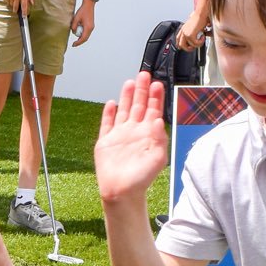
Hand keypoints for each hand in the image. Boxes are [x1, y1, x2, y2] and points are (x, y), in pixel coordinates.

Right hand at [1, 0, 34, 15]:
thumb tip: (32, 3)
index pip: (24, 5)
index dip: (24, 11)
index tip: (24, 16)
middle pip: (16, 7)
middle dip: (16, 10)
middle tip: (17, 10)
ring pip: (12, 5)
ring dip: (13, 4)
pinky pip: (8, 2)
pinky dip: (10, 1)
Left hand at [70, 0, 94, 46]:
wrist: (89, 5)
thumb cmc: (83, 10)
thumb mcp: (76, 18)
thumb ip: (74, 26)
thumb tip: (73, 32)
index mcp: (88, 27)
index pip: (83, 38)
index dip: (78, 42)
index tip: (73, 45)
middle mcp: (91, 28)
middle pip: (85, 38)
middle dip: (80, 42)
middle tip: (74, 44)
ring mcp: (91, 27)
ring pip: (86, 36)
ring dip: (81, 37)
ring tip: (75, 37)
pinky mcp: (91, 26)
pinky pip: (87, 32)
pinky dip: (82, 34)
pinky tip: (78, 32)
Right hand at [94, 72, 167, 202]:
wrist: (122, 192)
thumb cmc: (142, 179)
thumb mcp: (158, 159)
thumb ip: (159, 139)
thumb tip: (157, 120)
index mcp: (147, 135)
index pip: (153, 110)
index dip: (155, 97)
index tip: (157, 83)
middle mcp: (134, 132)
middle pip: (139, 105)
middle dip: (142, 90)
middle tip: (145, 74)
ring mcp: (120, 135)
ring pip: (124, 110)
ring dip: (127, 96)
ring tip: (130, 82)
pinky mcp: (105, 142)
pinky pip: (107, 124)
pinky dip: (108, 113)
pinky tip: (111, 103)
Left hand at [176, 10, 207, 51]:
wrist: (201, 13)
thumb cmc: (199, 17)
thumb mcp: (194, 26)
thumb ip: (193, 32)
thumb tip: (197, 38)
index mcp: (183, 29)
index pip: (178, 39)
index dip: (179, 44)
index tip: (181, 48)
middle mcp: (183, 31)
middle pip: (181, 45)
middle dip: (188, 48)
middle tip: (194, 47)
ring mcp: (186, 33)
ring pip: (190, 46)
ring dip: (197, 44)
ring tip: (201, 39)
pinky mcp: (190, 35)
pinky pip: (195, 43)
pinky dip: (200, 42)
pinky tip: (203, 36)